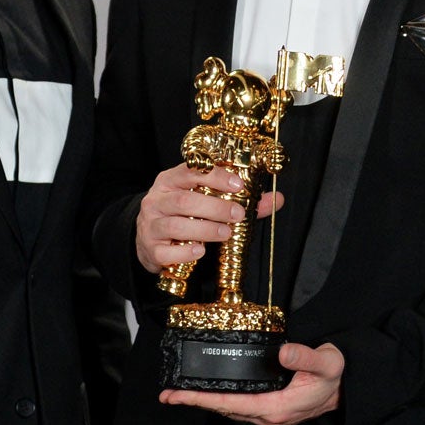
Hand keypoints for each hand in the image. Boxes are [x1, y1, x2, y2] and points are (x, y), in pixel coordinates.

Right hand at [135, 164, 281, 275]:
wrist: (148, 238)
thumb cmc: (182, 215)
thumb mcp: (203, 199)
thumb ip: (237, 199)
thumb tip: (275, 199)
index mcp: (170, 181)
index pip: (191, 171)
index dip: (216, 176)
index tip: (239, 185)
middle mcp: (157, 200)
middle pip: (184, 201)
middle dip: (215, 207)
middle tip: (238, 214)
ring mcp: (151, 225)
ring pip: (176, 226)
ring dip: (205, 230)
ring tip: (226, 233)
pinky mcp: (150, 248)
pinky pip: (166, 252)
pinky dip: (185, 252)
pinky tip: (200, 250)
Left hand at [159, 341, 341, 424]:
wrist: (346, 390)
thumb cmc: (336, 376)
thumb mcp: (327, 362)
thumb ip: (305, 357)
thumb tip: (282, 353)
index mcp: (278, 407)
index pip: (232, 404)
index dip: (204, 400)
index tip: (180, 395)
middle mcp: (270, 418)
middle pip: (225, 410)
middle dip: (196, 403)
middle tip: (168, 396)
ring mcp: (270, 418)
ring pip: (230, 411)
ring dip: (206, 403)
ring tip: (181, 395)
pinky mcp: (270, 413)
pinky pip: (239, 409)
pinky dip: (221, 402)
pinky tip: (210, 394)